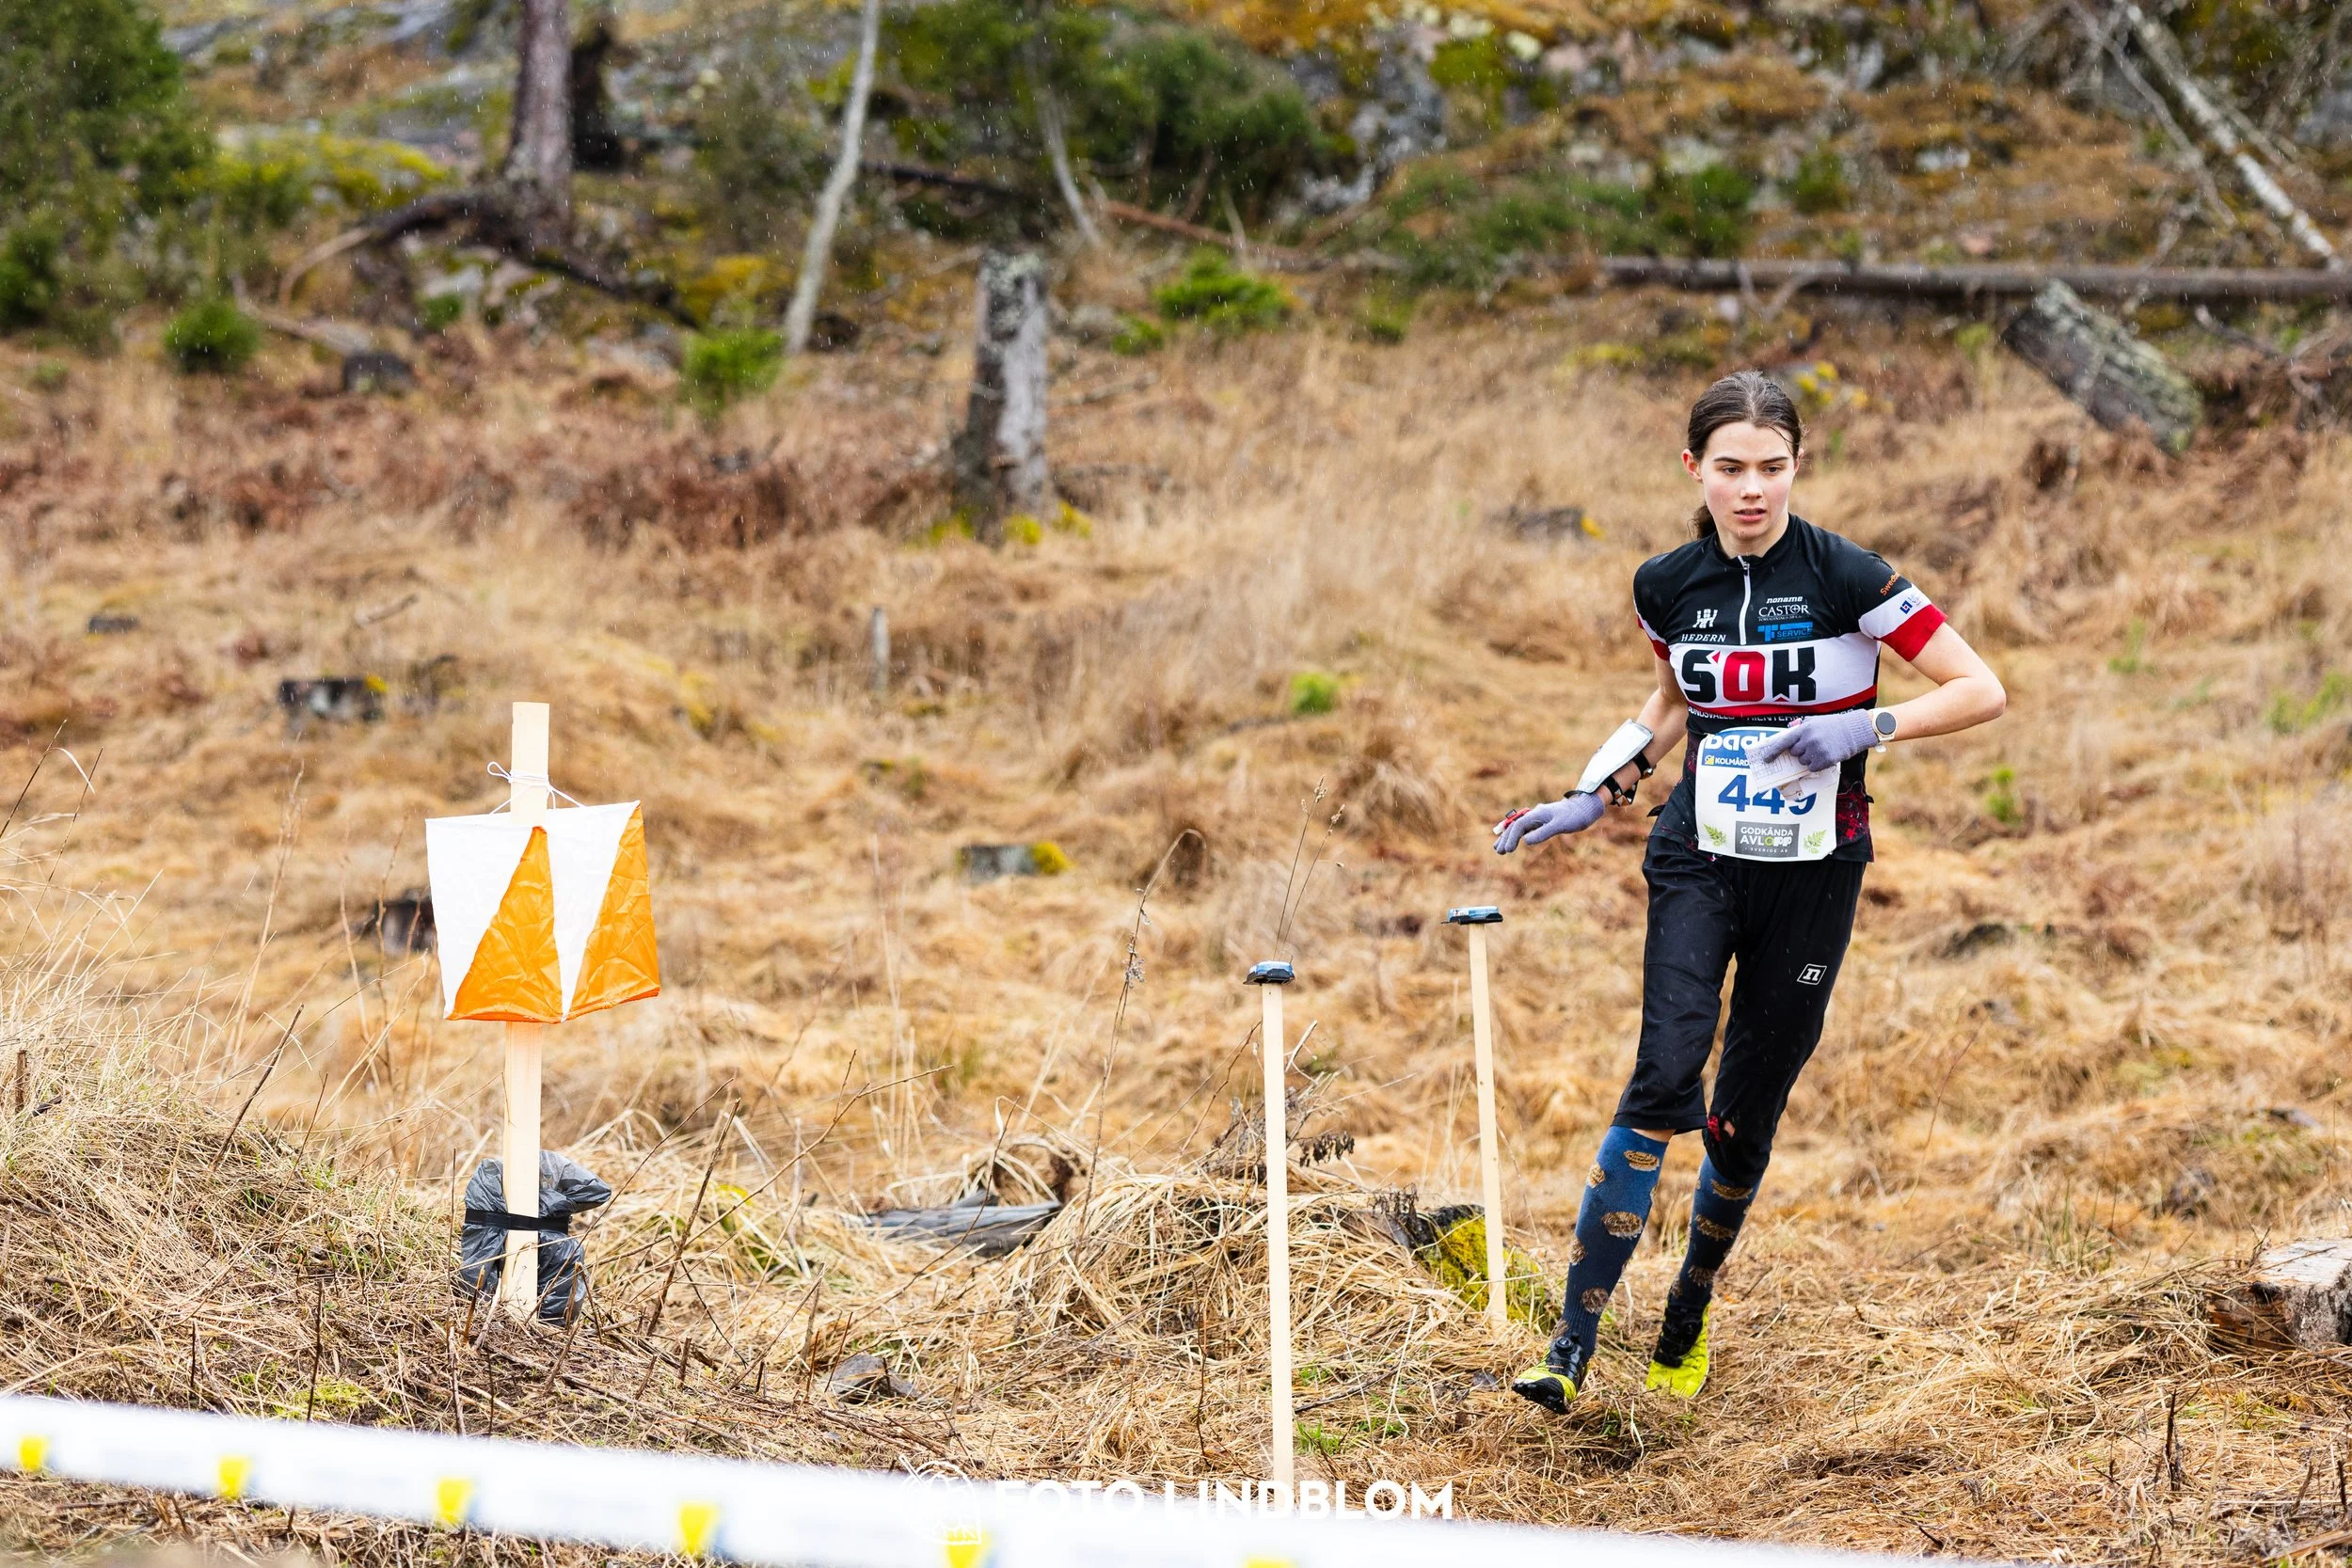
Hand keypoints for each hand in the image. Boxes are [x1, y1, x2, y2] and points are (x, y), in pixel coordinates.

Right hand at [1493, 792, 1605, 853]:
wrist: (1586, 807)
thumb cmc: (1575, 817)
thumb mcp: (1560, 826)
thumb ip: (1542, 833)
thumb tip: (1525, 841)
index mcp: (1537, 814)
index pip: (1519, 826)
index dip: (1511, 838)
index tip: (1508, 850)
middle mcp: (1535, 815)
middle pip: (1515, 826)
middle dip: (1505, 838)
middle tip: (1498, 851)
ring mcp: (1538, 818)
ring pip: (1519, 827)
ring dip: (1509, 837)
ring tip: (1499, 848)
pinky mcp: (1543, 821)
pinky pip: (1526, 828)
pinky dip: (1517, 835)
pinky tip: (1514, 841)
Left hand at [1749, 710, 1878, 773]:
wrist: (1853, 730)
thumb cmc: (1833, 725)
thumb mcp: (1814, 721)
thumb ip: (1799, 729)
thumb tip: (1786, 738)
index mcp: (1803, 729)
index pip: (1783, 742)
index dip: (1773, 752)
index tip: (1766, 759)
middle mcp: (1808, 740)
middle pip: (1794, 754)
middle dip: (1800, 752)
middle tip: (1812, 745)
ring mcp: (1817, 751)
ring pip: (1803, 762)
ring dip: (1809, 758)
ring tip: (1822, 749)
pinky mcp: (1825, 760)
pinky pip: (1813, 768)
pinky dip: (1817, 765)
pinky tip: (1826, 756)